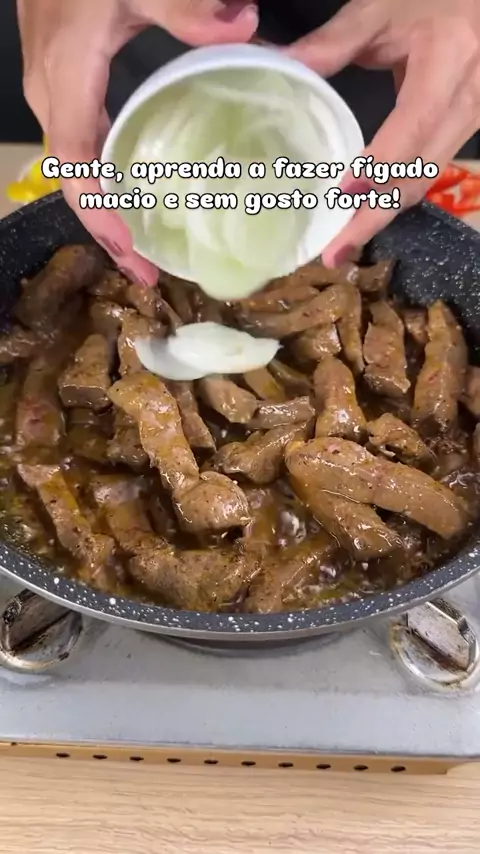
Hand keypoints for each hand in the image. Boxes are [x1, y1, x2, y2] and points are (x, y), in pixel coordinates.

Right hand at [17, 0, 257, 284]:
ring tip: (139, 248)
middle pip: (71, 180)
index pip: (76, 166)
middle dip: (106, 231)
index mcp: (69, 77)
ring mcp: (51, 85)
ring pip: (71, 166)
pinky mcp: (60, 77)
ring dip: (102, 211)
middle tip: (147, 271)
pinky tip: (128, 191)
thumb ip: (187, 6)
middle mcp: (51, 91)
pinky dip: (99, 179)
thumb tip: (242, 27)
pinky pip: (76, 143)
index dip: (101, 216)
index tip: (134, 254)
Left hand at [286, 0, 479, 265]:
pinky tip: (366, 213)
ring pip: (427, 180)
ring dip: (384, 214)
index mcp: (449, 61)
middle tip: (335, 252)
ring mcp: (474, 119)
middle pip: (420, 172)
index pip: (413, 126)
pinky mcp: (468, 130)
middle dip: (375, 216)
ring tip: (344, 244)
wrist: (477, 2)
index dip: (380, 165)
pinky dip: (396, 196)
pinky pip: (431, 172)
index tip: (343, 194)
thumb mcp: (381, 9)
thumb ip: (332, 43)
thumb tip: (279, 67)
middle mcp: (470, 99)